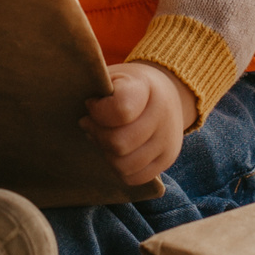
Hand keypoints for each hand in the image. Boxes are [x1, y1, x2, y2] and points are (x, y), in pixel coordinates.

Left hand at [83, 61, 196, 186]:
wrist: (166, 95)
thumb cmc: (128, 86)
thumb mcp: (113, 77)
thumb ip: (97, 90)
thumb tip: (87, 113)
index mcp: (146, 87)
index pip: (120, 110)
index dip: (97, 112)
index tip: (90, 104)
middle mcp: (163, 114)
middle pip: (119, 143)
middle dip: (97, 136)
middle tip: (90, 124)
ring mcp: (168, 140)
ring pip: (124, 165)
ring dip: (107, 154)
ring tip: (102, 138)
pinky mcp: (167, 159)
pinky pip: (134, 178)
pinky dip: (119, 168)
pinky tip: (115, 151)